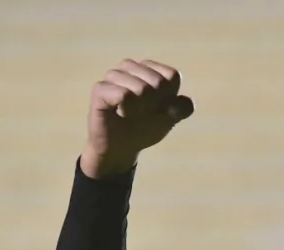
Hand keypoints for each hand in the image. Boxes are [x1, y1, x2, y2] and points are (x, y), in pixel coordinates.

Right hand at [81, 59, 193, 177]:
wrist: (122, 147)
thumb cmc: (145, 128)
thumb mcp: (171, 118)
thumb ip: (182, 107)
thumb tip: (175, 102)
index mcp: (149, 69)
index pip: (171, 75)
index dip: (170, 98)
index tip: (159, 108)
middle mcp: (131, 67)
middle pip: (158, 81)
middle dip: (156, 105)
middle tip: (143, 113)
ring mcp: (114, 76)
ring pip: (142, 87)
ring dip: (142, 108)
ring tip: (131, 114)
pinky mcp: (100, 89)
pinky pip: (124, 94)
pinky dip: (128, 110)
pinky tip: (121, 114)